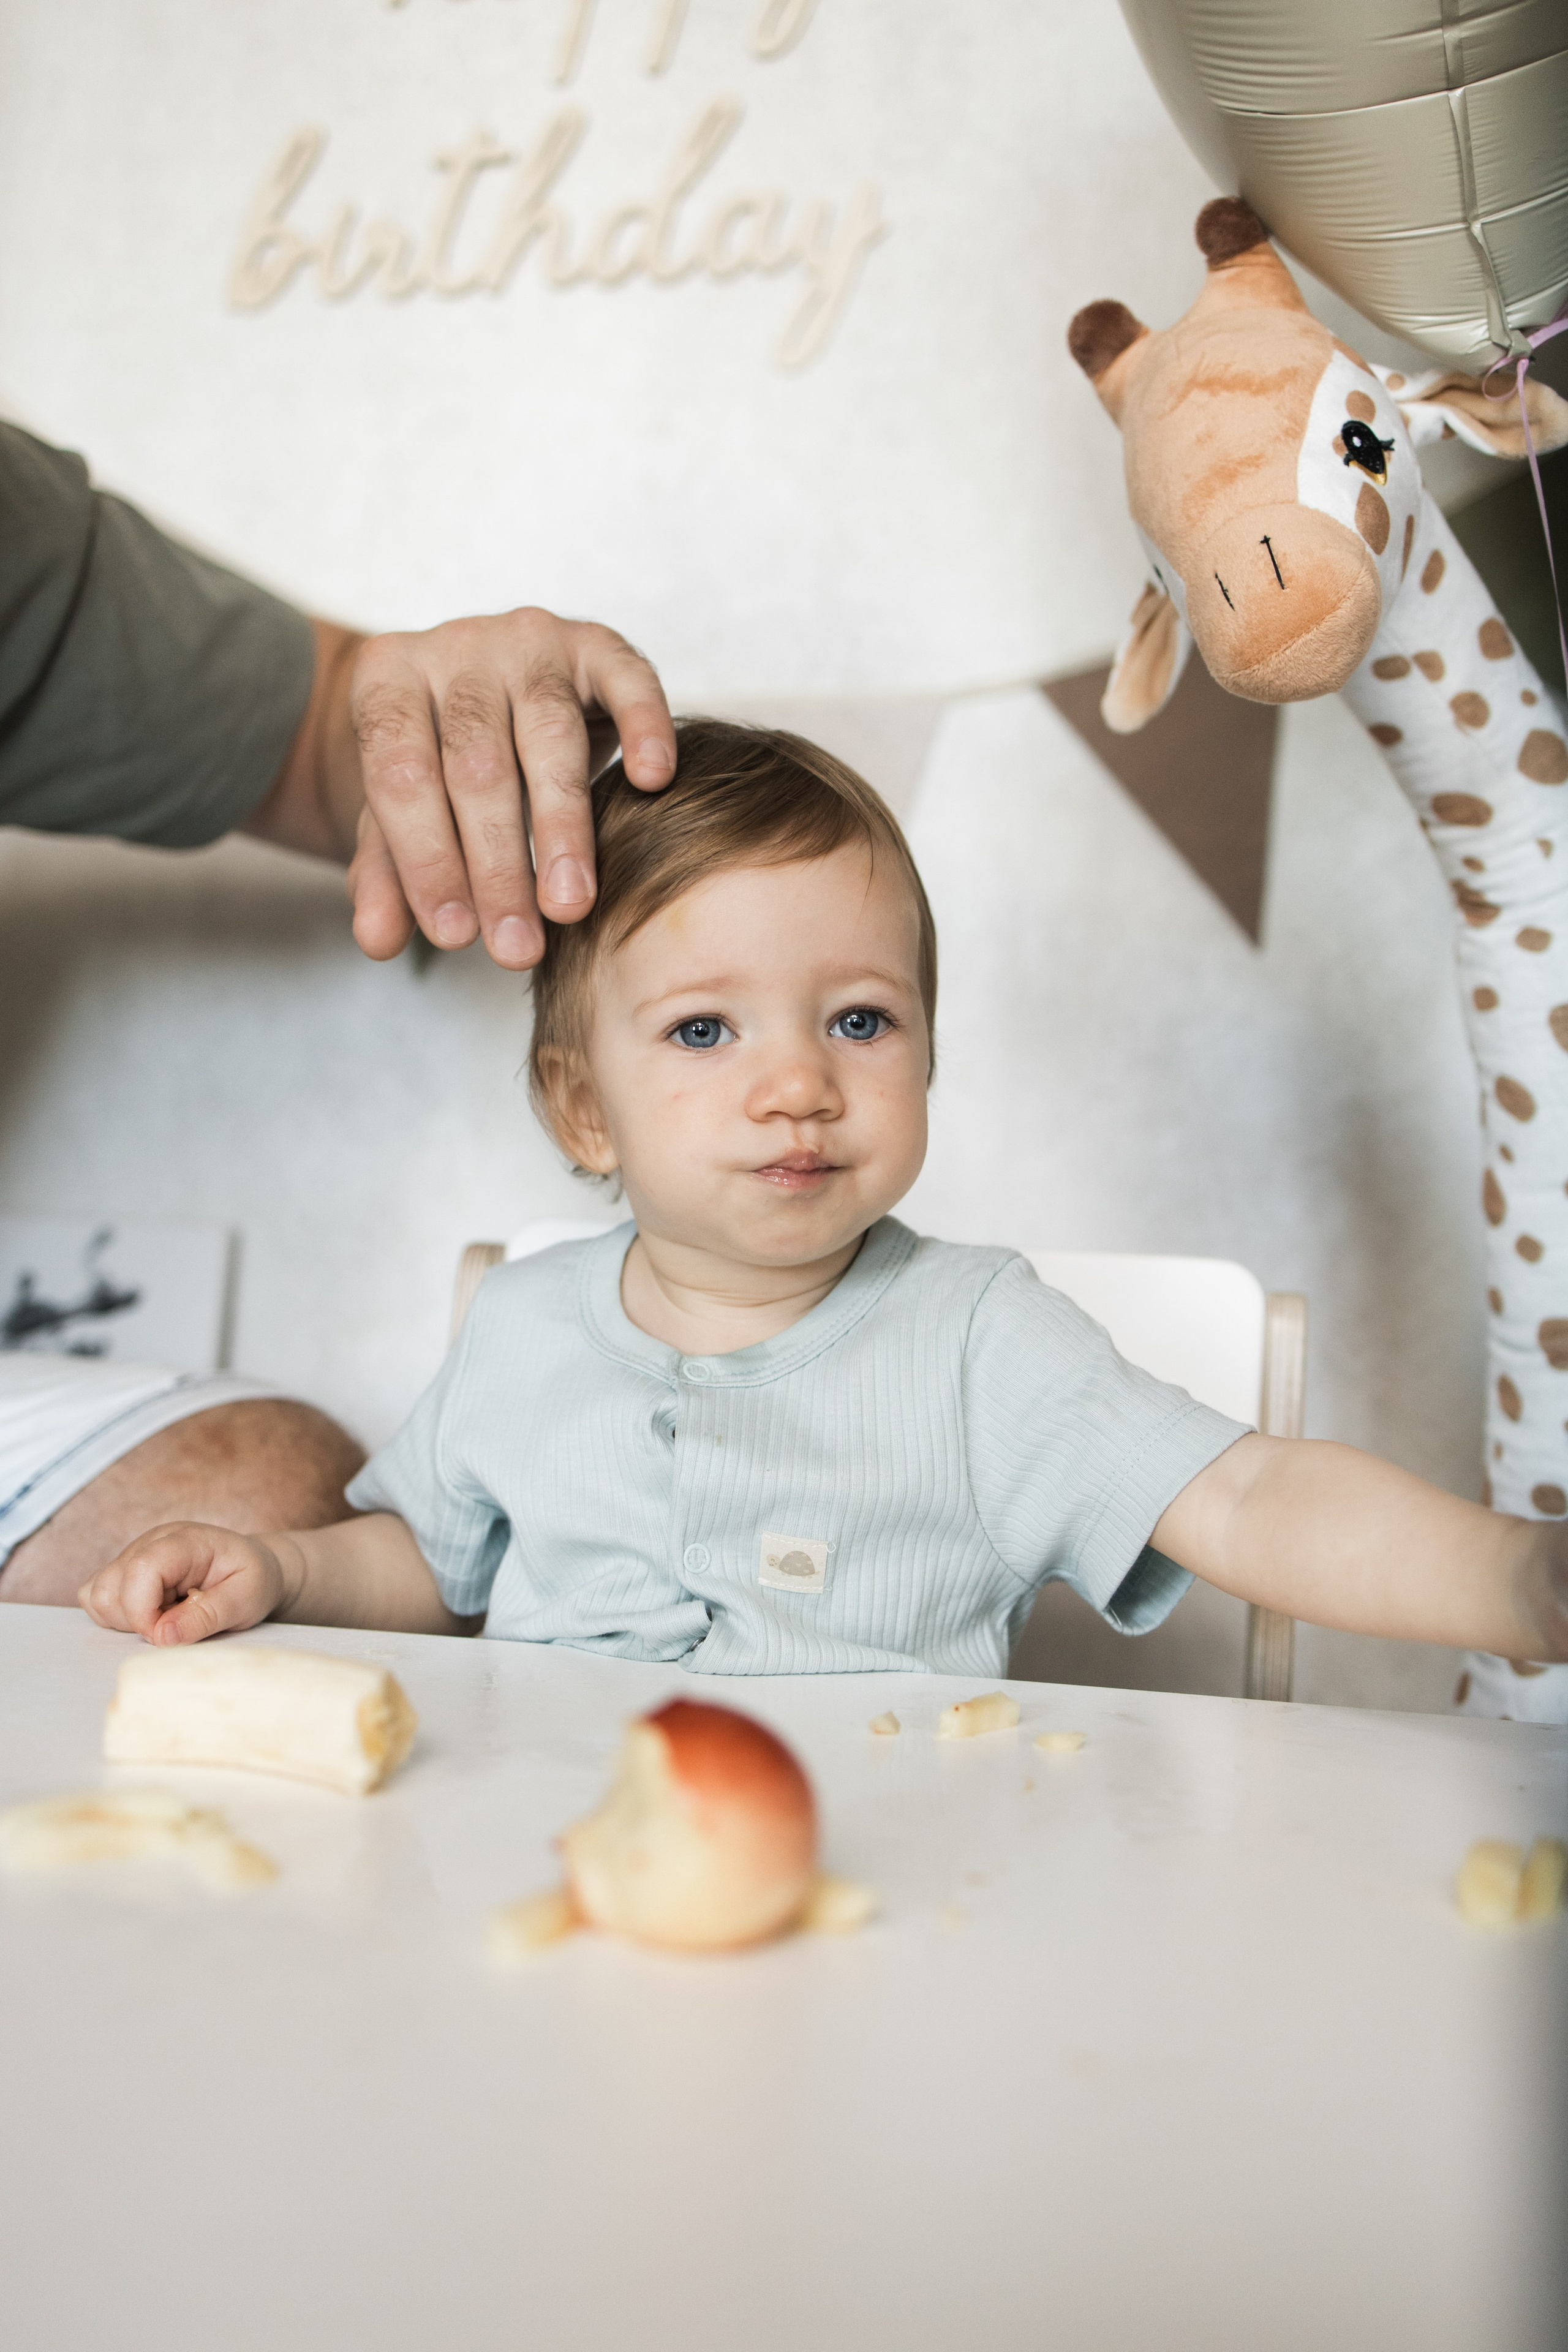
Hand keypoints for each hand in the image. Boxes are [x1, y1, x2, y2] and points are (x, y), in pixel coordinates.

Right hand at [78, 1523, 293, 1645]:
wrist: (254, 1569)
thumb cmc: (252, 1580)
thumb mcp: (246, 1599)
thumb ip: (206, 1616)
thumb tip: (161, 1637)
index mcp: (185, 1541)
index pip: (141, 1569)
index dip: (144, 1612)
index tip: (166, 1635)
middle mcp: (151, 1542)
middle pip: (110, 1587)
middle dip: (136, 1621)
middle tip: (176, 1625)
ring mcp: (133, 1555)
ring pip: (97, 1595)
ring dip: (125, 1620)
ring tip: (166, 1619)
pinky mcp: (124, 1572)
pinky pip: (96, 1600)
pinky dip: (117, 1618)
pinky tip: (152, 1616)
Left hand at [346, 608, 675, 968]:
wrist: (482, 681)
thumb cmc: (437, 761)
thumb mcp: (396, 815)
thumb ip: (386, 872)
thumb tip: (378, 942)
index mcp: (388, 680)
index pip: (399, 774)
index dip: (425, 859)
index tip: (454, 936)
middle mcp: (455, 648)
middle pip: (476, 762)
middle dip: (497, 865)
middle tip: (517, 946)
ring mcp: (528, 639)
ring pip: (548, 731)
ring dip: (562, 826)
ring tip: (570, 907)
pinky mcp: (595, 642)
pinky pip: (626, 679)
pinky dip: (644, 727)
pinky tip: (652, 781)